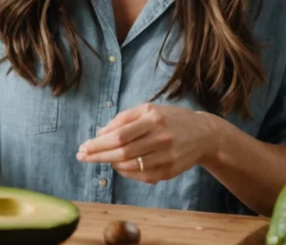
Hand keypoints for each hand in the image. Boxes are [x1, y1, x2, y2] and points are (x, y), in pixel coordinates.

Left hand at [75, 103, 219, 183]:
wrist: (204, 134)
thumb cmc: (170, 119)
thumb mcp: (148, 110)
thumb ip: (123, 119)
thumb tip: (100, 132)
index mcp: (153, 119)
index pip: (119, 135)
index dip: (98, 143)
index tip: (83, 147)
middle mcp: (161, 138)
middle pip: (122, 152)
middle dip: (98, 155)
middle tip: (82, 156)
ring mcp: (167, 157)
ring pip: (130, 165)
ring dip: (110, 163)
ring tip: (99, 158)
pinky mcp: (170, 171)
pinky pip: (142, 175)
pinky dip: (125, 172)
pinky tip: (117, 166)